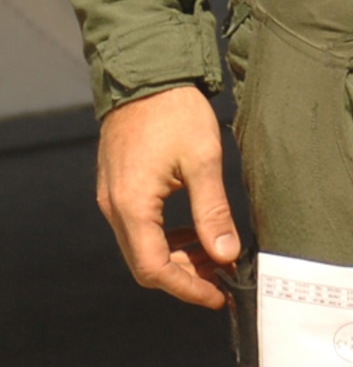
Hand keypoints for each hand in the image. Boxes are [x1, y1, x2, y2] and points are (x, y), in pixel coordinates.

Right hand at [97, 83, 239, 308]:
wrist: (147, 72)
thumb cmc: (174, 110)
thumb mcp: (203, 158)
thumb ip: (213, 210)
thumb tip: (227, 252)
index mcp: (132, 206)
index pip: (154, 269)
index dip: (187, 287)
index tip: (217, 294)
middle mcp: (114, 208)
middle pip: (146, 263)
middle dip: (185, 275)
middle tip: (222, 275)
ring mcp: (112, 197)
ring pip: (142, 246)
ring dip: (177, 256)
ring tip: (215, 252)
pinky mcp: (118, 186)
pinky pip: (139, 226)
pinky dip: (166, 236)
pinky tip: (194, 228)